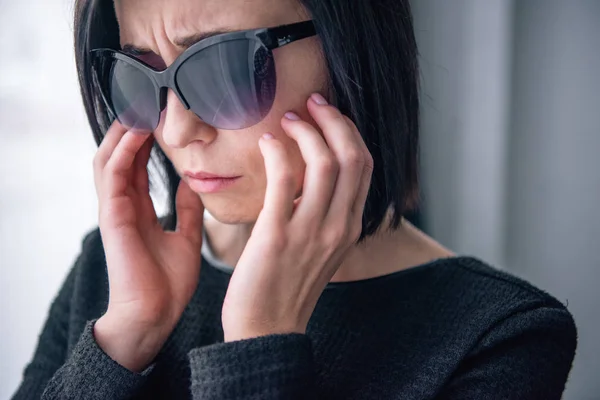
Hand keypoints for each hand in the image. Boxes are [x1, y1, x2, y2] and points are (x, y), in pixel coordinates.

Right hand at [92, 122, 204, 371]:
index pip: (139, 166)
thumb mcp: (186, 237)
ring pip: (110, 160)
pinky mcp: (113, 217)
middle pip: (122, 157)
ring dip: (124, 133)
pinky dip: (123, 152)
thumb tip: (194, 183)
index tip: (163, 116)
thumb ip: (187, 210)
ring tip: (142, 107)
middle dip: (133, 129)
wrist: (156, 316)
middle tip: (150, 101)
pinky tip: (138, 133)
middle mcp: (125, 206)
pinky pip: (113, 176)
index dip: (147, 140)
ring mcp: (116, 210)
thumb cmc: (169, 283)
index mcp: (140, 211)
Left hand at [221, 93, 373, 341]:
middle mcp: (339, 226)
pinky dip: (278, 151)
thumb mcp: (321, 248)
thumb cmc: (288, 285)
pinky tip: (266, 143)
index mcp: (350, 227)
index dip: (349, 132)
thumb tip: (316, 176)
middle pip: (353, 157)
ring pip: (326, 163)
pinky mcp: (279, 235)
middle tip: (312, 104)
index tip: (329, 115)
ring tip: (288, 119)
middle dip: (335, 121)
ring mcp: (312, 231)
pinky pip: (285, 180)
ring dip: (307, 131)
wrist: (267, 329)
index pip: (365, 166)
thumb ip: (326, 213)